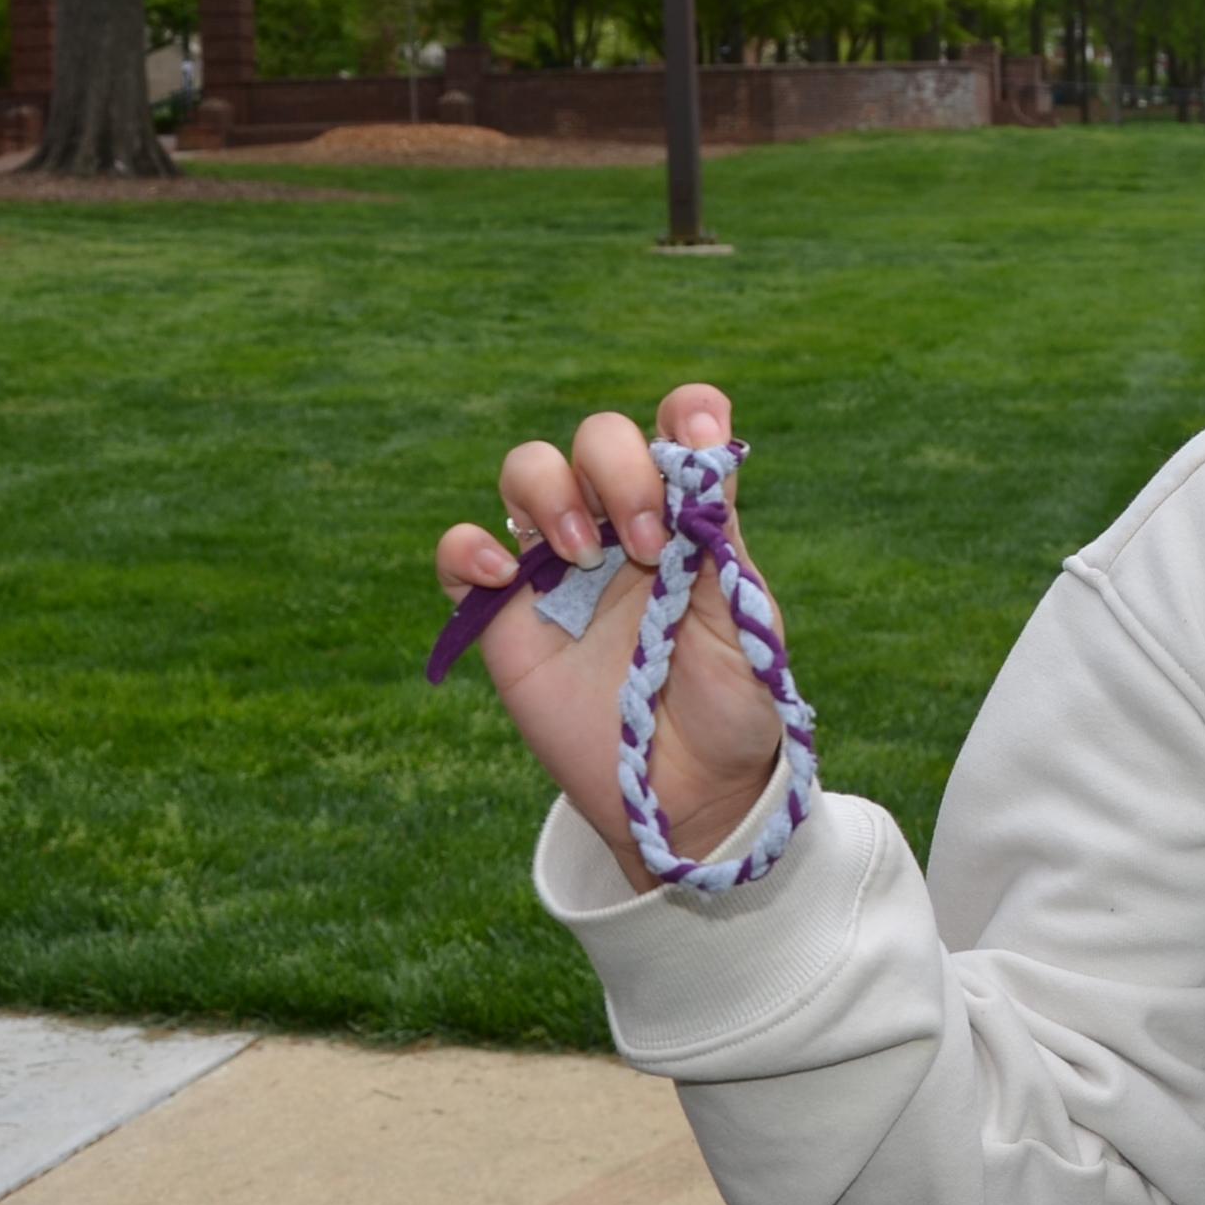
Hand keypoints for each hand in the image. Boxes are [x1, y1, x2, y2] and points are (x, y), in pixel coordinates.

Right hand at [433, 384, 790, 892]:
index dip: (685, 414)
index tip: (693, 441)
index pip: (679, 428)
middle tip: (649, 546)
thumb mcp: (744, 623)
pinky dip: (468, 548)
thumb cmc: (729, 705)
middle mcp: (621, 524)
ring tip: (584, 556)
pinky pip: (460, 553)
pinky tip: (503, 578)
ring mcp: (558, 565)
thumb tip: (704, 453)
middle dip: (620, 470)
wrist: (687, 791)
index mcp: (688, 516)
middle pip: (599, 438)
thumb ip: (721, 539)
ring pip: (528, 470)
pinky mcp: (506, 615)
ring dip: (551, 492)